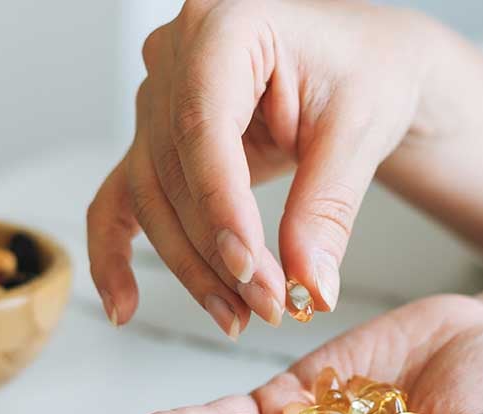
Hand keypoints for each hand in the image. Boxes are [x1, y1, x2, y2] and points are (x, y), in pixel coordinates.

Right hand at [87, 0, 441, 336]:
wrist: (363, 66)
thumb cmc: (367, 71)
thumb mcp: (361, 131)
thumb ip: (327, 208)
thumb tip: (309, 286)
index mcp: (225, 25)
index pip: (203, 126)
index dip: (220, 206)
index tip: (250, 268)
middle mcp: (175, 55)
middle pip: (173, 172)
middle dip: (217, 251)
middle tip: (267, 305)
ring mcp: (157, 99)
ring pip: (151, 198)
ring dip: (191, 266)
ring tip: (238, 315)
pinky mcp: (155, 141)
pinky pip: (120, 200)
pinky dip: (115, 254)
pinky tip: (124, 306)